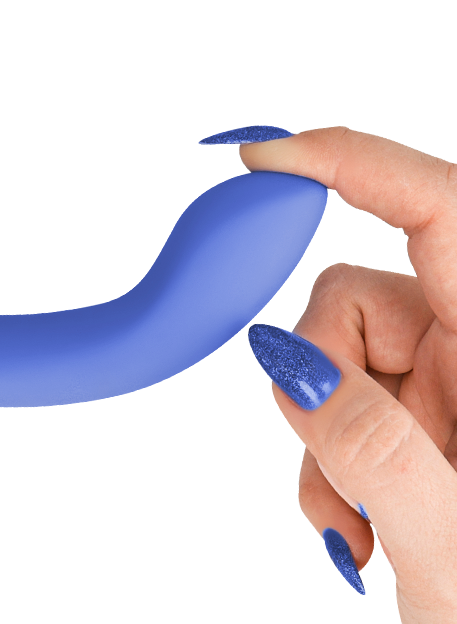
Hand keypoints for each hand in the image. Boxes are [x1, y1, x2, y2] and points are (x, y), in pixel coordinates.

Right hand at [241, 127, 456, 620]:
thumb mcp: (455, 549)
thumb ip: (374, 450)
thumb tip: (289, 362)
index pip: (439, 209)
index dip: (351, 163)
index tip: (265, 156)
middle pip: (351, 295)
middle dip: (311, 371)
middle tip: (328, 458)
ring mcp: (442, 383)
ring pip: (327, 352)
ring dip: (313, 433)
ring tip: (353, 521)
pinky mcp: (409, 412)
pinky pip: (327, 396)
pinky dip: (318, 458)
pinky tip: (355, 521)